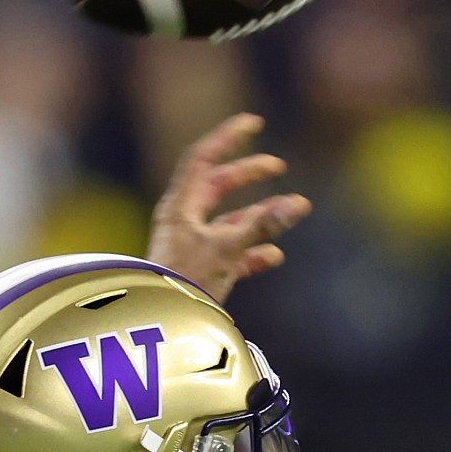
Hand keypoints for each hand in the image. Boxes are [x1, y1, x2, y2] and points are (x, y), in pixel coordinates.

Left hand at [146, 113, 310, 303]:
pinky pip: (229, 254)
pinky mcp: (199, 273)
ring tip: (289, 211)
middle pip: (217, 186)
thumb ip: (261, 227)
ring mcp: (191, 247)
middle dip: (248, 174)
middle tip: (278, 166)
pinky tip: (274, 257)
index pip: (203, 158)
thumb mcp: (225, 250)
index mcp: (180, 206)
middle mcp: (183, 222)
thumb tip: (297, 204)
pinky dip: (252, 253)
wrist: (154, 328)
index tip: (254, 123)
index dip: (228, 137)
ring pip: (227, 221)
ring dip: (257, 216)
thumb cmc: (181, 284)